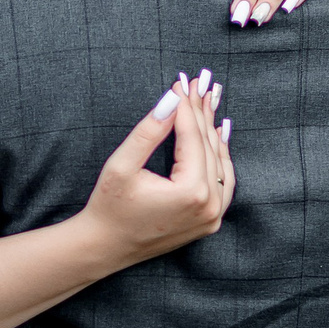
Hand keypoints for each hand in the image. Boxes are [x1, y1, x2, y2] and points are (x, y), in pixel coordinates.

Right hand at [76, 72, 235, 267]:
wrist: (105, 247)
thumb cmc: (108, 207)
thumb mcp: (122, 165)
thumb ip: (149, 131)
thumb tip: (171, 99)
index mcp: (191, 192)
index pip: (192, 138)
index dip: (186, 106)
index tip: (183, 80)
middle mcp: (209, 206)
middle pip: (207, 147)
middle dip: (200, 112)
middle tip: (200, 82)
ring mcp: (213, 216)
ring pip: (219, 163)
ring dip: (212, 131)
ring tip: (210, 100)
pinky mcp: (210, 222)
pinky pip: (223, 183)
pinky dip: (220, 158)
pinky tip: (219, 134)